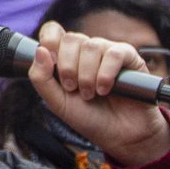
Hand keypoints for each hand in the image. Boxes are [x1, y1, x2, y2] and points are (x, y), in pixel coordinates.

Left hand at [29, 21, 169, 168]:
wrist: (120, 137)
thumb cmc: (90, 118)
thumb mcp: (57, 103)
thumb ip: (41, 78)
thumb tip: (40, 50)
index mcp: (68, 57)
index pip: (53, 31)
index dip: (49, 40)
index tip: (51, 62)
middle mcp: (88, 51)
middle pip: (71, 39)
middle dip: (68, 67)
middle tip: (73, 89)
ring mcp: (108, 52)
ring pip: (91, 46)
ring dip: (87, 75)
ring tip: (91, 94)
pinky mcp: (130, 58)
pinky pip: (114, 53)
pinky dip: (106, 74)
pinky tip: (105, 89)